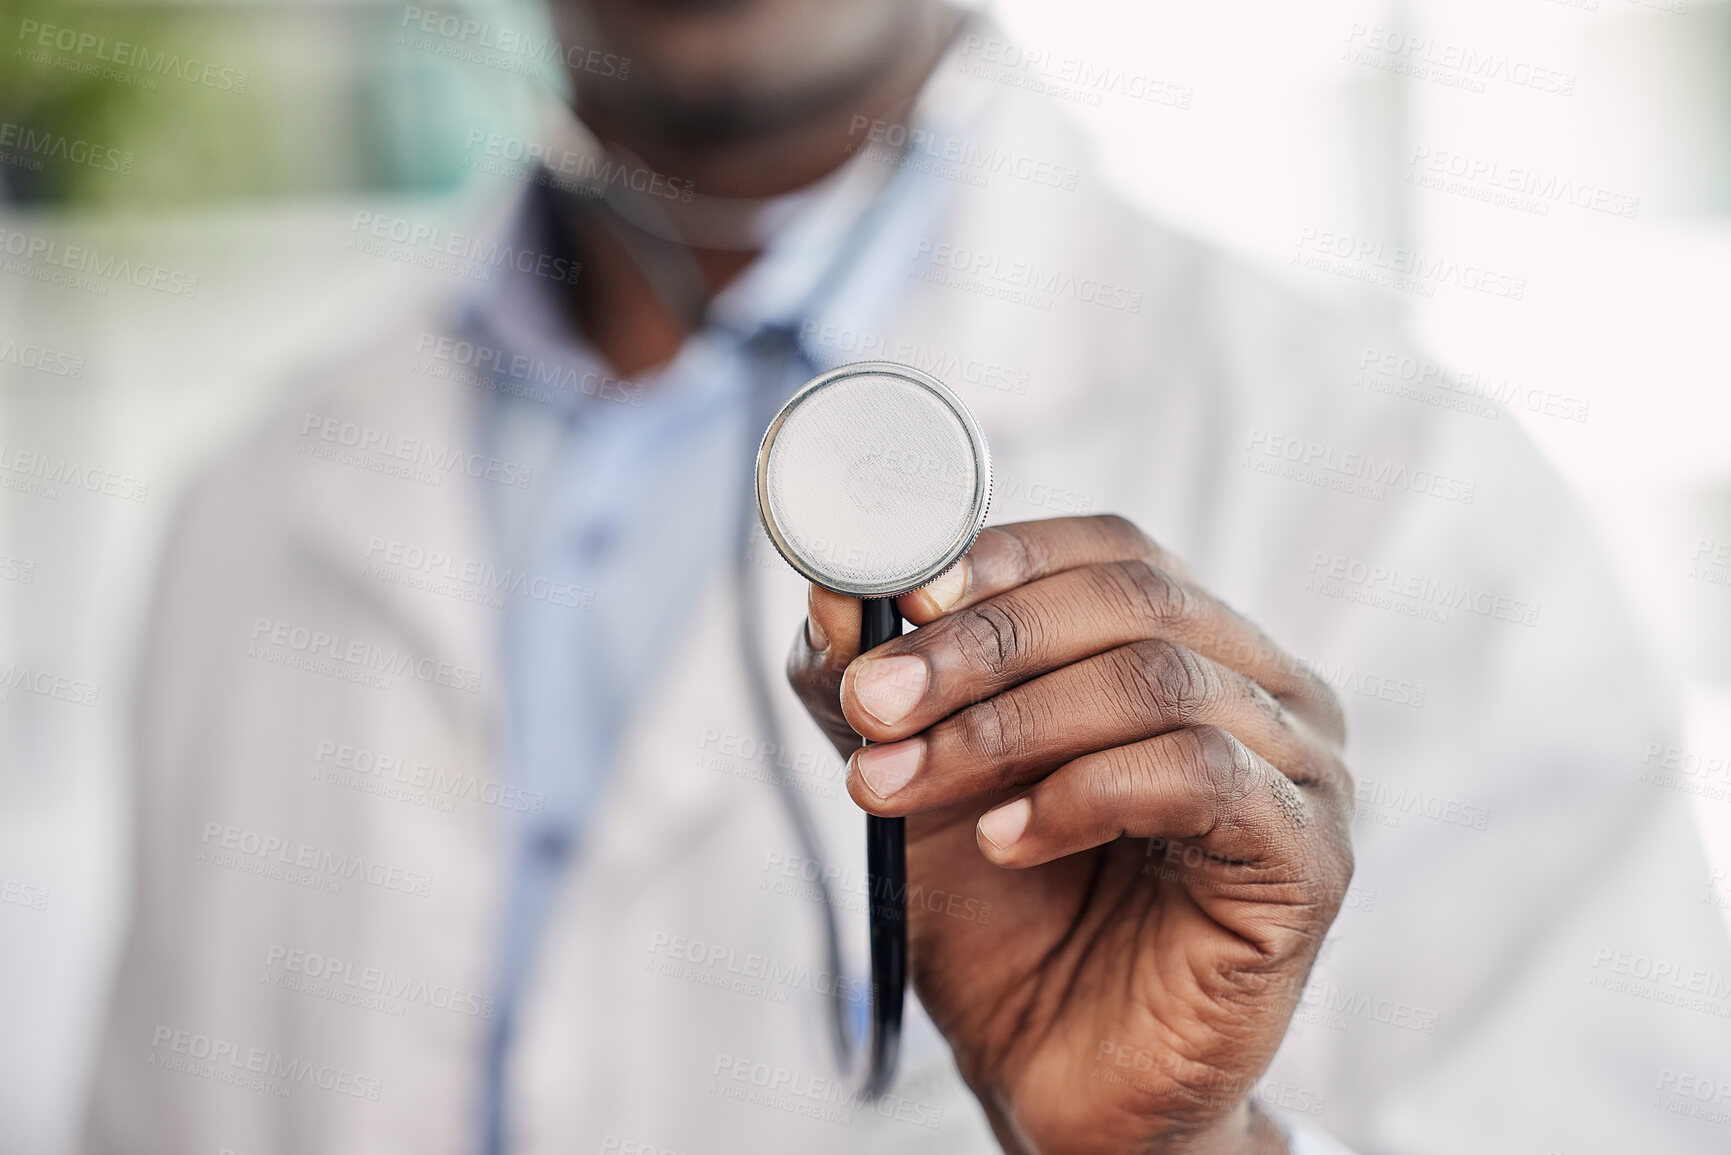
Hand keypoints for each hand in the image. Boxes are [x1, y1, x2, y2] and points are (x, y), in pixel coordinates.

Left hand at [788, 516, 1353, 1154]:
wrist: (1060, 1077)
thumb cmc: (1003, 918)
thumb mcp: (917, 779)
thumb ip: (879, 685)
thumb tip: (833, 591)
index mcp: (1189, 644)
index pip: (1108, 549)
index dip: (999, 557)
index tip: (895, 597)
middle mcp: (1263, 687)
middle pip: (1131, 600)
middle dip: (979, 646)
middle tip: (875, 702)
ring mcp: (1301, 767)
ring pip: (1157, 681)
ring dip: (1006, 726)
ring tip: (903, 785)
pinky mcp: (1308, 856)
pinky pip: (1200, 777)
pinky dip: (1083, 794)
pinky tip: (1007, 841)